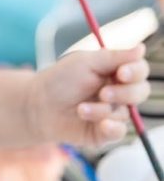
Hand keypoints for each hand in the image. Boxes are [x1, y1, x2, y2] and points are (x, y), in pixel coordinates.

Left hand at [31, 45, 149, 148]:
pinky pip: (119, 132)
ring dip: (102, 110)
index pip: (139, 70)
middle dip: (123, 93)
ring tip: (80, 109)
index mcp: (115, 73)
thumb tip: (142, 48)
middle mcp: (118, 93)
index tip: (122, 73)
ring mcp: (112, 113)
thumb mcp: (85, 63)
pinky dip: (110, 127)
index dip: (135, 72)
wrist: (38, 106)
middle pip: (140, 92)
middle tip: (103, 93)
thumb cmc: (60, 80)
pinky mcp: (104, 132)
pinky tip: (99, 124)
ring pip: (125, 113)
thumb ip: (115, 57)